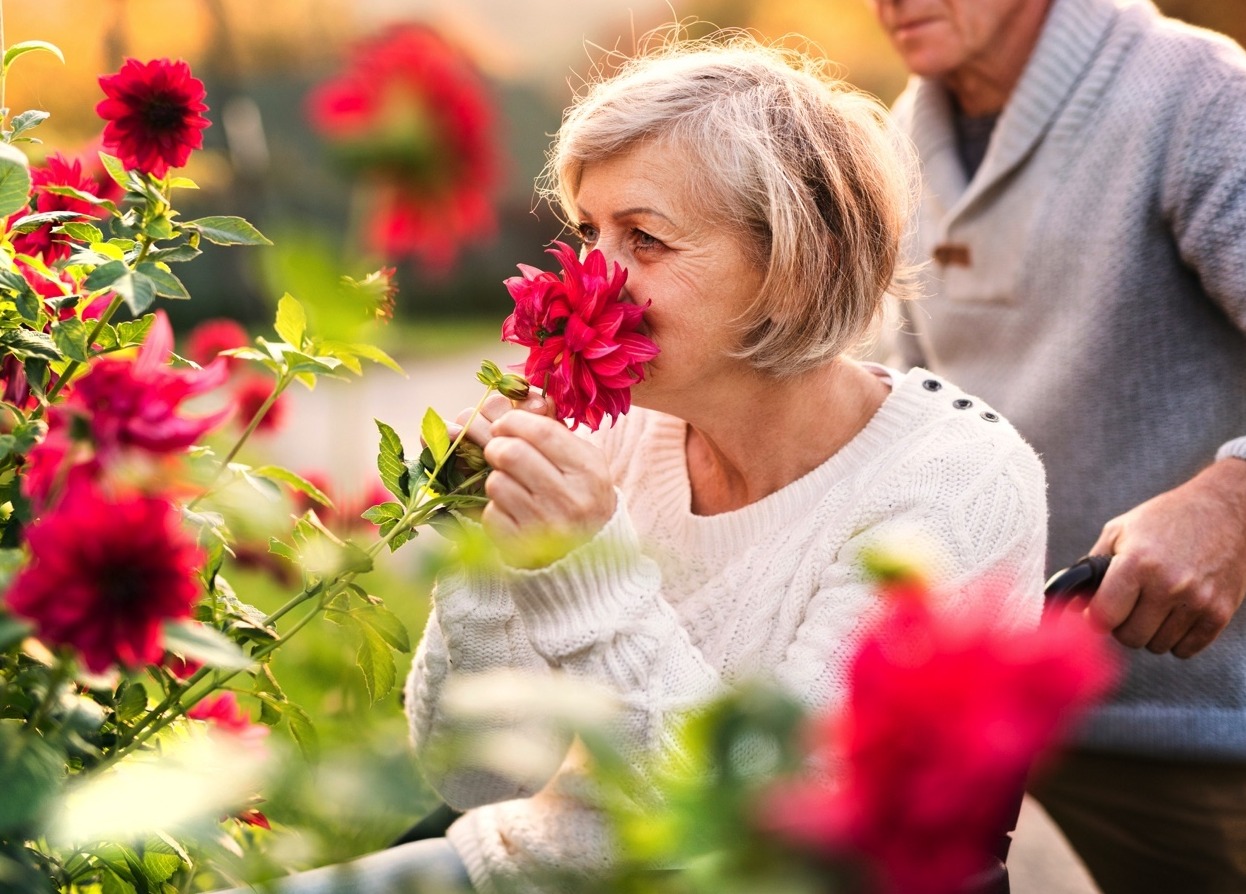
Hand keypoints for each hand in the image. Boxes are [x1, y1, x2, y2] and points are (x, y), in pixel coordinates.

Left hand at [454, 398, 615, 567]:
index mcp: (589, 472)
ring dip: (497, 480)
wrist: (589, 563)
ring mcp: (545, 526)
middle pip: (511, 453)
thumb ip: (555, 435)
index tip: (505, 424)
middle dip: (497, 447)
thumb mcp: (585, 466)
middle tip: (499, 451)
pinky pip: (490, 514)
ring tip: (512, 487)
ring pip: (496, 482)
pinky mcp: (522, 548)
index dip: (515, 421)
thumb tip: (511, 404)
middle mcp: (570, 499)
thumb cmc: (582, 501)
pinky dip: (495, 510)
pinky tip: (513, 513)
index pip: (542, 432)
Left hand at [1087, 459, 1245, 657]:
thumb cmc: (1165, 519)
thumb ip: (1092, 567)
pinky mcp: (1220, 612)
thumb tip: (1068, 602)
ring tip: (1154, 605)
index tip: (1096, 612)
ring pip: (1157, 646)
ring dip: (1150, 632)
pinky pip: (1185, 650)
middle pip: (1130, 637)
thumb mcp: (1120, 531)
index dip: (1094, 618)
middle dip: (1122, 626)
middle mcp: (1167, 584)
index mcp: (1137, 563)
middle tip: (1127, 607)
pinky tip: (1175, 614)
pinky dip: (1176, 639)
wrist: (1226, 510)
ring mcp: (1197, 601)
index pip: (1103, 616)